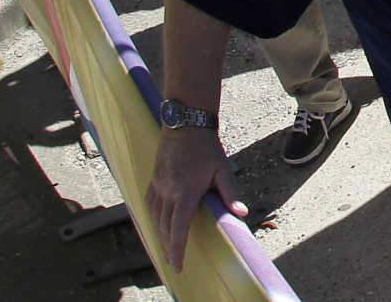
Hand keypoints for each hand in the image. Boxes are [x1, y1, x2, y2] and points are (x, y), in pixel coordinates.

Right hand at [146, 124, 246, 267]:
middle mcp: (168, 192)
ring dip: (159, 236)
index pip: (178, 228)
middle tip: (172, 263)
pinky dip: (152, 219)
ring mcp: (158, 186)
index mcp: (186, 192)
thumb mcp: (223, 169)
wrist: (186, 126)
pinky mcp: (153, 180)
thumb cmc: (207, 148)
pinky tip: (157, 226)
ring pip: (154, 218)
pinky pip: (149, 206)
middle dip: (167, 248)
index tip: (177, 264)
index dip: (177, 249)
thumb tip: (241, 214)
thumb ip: (230, 193)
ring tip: (165, 249)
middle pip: (164, 228)